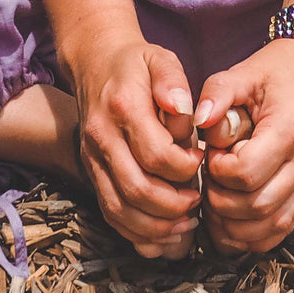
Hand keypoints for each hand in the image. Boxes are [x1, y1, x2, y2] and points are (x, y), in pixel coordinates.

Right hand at [66, 31, 203, 257]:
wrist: (94, 63)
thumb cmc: (135, 63)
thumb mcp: (159, 58)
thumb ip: (173, 81)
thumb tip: (184, 109)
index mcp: (123, 108)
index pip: (155, 154)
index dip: (185, 167)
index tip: (202, 159)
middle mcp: (102, 137)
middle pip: (137, 189)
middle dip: (174, 204)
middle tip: (199, 200)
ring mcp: (92, 158)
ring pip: (120, 210)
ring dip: (156, 226)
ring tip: (186, 223)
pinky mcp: (91, 172)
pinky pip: (110, 214)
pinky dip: (136, 233)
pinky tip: (163, 234)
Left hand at [195, 38, 293, 253]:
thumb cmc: (277, 71)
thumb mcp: (243, 71)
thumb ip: (217, 93)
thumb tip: (197, 120)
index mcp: (291, 128)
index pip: (246, 172)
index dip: (218, 170)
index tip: (211, 153)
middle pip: (257, 206)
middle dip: (221, 200)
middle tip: (209, 177)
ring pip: (270, 227)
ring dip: (233, 224)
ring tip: (216, 198)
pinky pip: (280, 231)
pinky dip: (251, 235)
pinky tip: (230, 219)